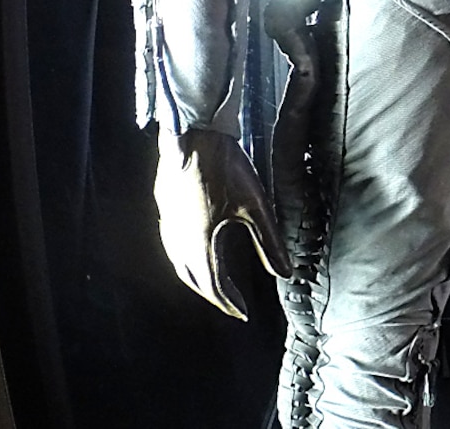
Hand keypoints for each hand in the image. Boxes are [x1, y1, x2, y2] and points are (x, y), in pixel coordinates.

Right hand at [153, 126, 289, 319]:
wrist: (193, 135)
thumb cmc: (225, 169)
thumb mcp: (255, 206)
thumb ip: (269, 242)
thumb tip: (285, 273)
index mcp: (199, 245)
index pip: (214, 287)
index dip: (230, 303)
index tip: (244, 313)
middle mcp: (177, 242)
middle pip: (193, 281)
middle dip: (214, 295)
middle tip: (232, 304)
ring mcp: (167, 226)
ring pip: (179, 265)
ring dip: (198, 279)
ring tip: (217, 284)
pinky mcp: (164, 211)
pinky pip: (173, 247)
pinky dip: (187, 260)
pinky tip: (197, 251)